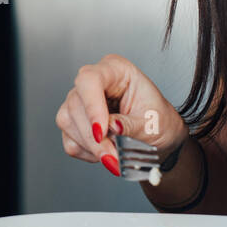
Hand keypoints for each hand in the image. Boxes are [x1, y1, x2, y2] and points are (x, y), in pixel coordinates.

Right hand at [56, 54, 187, 176]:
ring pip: (68, 122)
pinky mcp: (72, 122)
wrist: (158, 135)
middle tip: (114, 156)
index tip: (101, 132)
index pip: (90, 79)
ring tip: (116, 155)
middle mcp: (92, 82)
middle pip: (76, 104)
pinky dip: (88, 152)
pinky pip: (70, 140)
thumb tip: (111, 127)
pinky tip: (106, 150)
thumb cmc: (159, 120)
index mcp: (116, 70)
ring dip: (92, 146)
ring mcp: (79, 101)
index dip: (92, 106)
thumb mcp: (152, 122)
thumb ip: (130, 125)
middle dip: (94, 137)